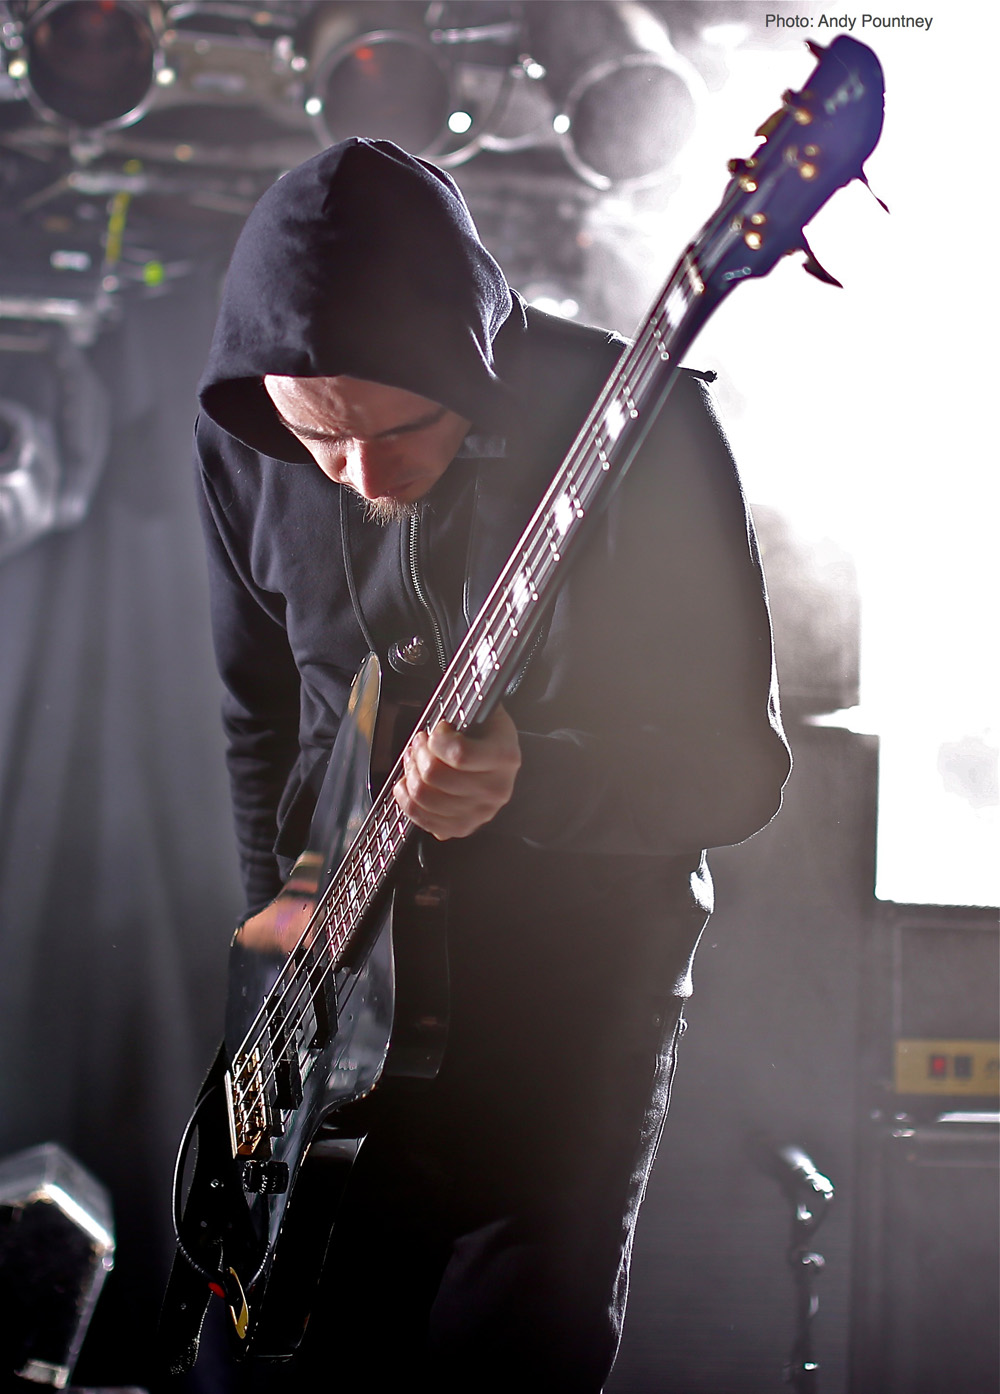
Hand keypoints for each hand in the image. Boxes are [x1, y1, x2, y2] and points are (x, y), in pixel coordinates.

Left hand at [392, 704, 520, 839]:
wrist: (498, 759)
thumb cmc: (485, 733)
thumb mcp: (482, 712)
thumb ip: (463, 712)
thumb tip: (440, 723)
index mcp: (505, 757)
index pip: (459, 754)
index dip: (438, 739)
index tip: (439, 728)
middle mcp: (496, 790)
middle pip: (435, 776)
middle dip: (418, 753)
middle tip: (420, 743)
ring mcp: (479, 813)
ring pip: (424, 797)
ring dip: (411, 774)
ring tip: (414, 761)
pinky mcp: (462, 827)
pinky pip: (420, 818)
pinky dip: (406, 799)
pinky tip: (408, 783)